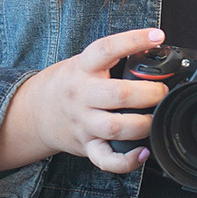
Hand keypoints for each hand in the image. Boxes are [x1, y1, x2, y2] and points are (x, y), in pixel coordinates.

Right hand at [0, 27, 170, 175]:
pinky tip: (142, 152)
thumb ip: (111, 60)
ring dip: (143, 124)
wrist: (34, 112)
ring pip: (115, 127)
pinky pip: (106, 159)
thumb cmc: (67, 84)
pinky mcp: (86, 145)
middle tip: (162, 91)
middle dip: (150, 93)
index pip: (107, 48)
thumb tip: (152, 53)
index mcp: (83, 68)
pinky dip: (127, 161)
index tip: (157, 36)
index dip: (133, 40)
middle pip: (119, 94)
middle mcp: (82, 94)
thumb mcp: (83, 63)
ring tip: (155, 118)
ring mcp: (83, 122)